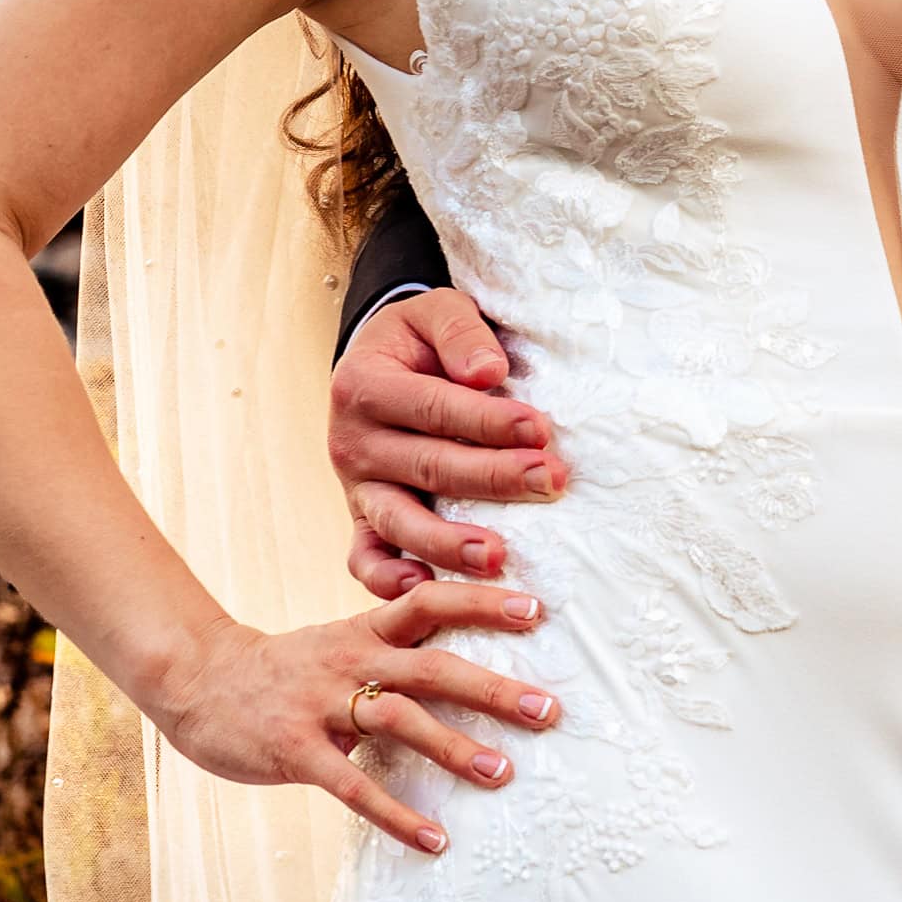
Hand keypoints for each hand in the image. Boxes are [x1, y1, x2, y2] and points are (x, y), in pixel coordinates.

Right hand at [151, 575, 564, 853]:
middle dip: (492, 688)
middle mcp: (351, 659)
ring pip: (398, 720)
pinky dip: (396, 814)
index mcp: (366, 629)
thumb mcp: (342, 640)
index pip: (432, 601)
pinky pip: (352, 786)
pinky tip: (434, 840)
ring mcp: (321, 704)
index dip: (483, 601)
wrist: (199, 680)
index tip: (537, 608)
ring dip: (454, 748)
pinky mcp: (295, 750)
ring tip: (503, 773)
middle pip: (431, 666)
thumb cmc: (287, 667)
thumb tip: (467, 660)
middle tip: (548, 709)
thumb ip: (395, 646)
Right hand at [327, 289, 569, 599]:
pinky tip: (424, 589)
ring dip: (448, 542)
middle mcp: (352, 440)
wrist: (377, 363)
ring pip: (397, 521)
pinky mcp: (360, 518)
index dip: (489, 420)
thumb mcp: (435, 312)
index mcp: (364, 384)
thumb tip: (488, 372)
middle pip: (427, 466)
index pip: (435, 408)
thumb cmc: (419, 340)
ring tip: (497, 556)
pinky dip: (387, 578)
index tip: (540, 430)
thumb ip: (461, 333)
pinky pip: (364, 558)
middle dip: (493, 477)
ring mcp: (354, 486)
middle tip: (550, 482)